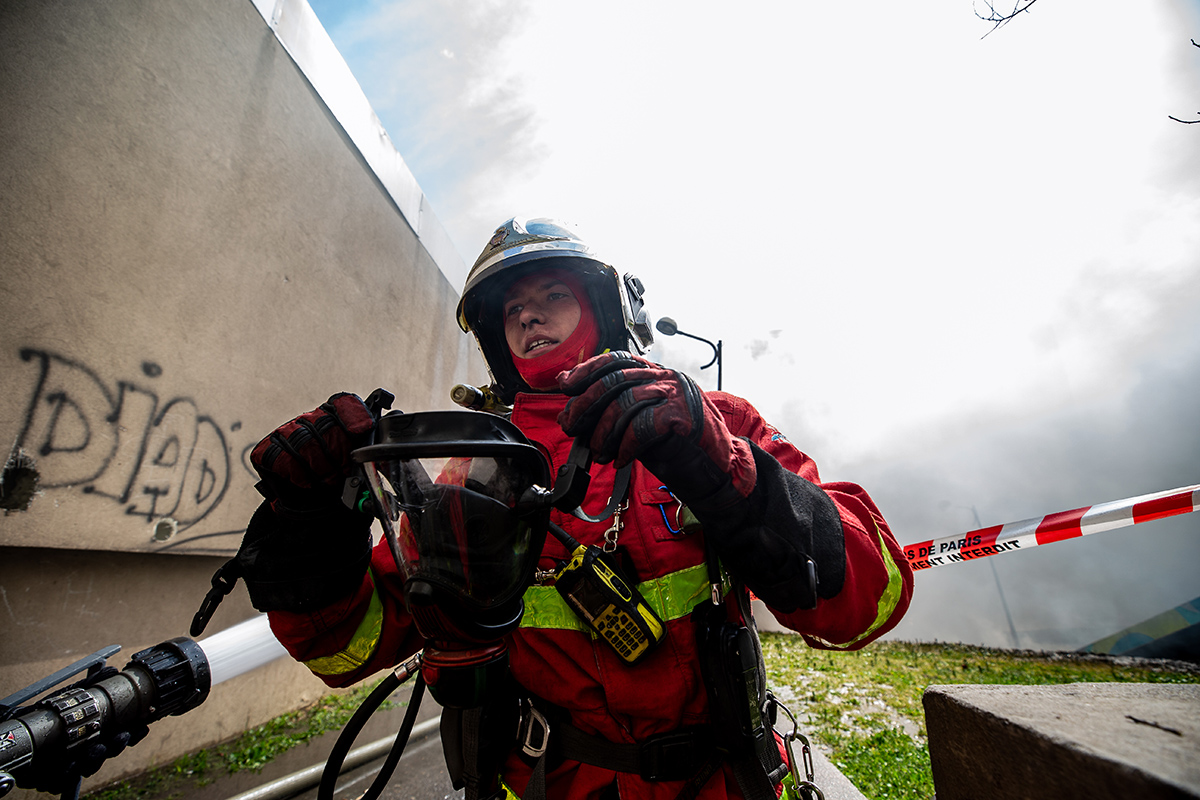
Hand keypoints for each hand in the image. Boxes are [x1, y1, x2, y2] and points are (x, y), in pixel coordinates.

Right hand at [250, 393, 374, 515]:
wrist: (311, 512)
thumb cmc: (338, 484)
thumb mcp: (360, 467)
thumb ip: (371, 455)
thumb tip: (385, 448)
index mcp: (336, 418)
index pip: (344, 404)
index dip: (353, 417)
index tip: (361, 430)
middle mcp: (310, 420)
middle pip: (326, 424)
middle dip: (339, 452)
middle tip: (344, 471)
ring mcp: (287, 432)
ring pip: (305, 441)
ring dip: (320, 467)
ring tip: (327, 481)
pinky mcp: (267, 450)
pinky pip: (283, 457)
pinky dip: (298, 473)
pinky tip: (307, 482)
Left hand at [557, 352, 755, 504]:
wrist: (718, 470)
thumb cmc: (678, 449)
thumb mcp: (639, 427)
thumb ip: (611, 415)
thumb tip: (571, 412)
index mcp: (655, 375)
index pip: (616, 361)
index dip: (587, 370)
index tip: (566, 386)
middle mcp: (665, 377)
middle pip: (614, 380)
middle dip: (585, 405)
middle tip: (571, 427)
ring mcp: (676, 394)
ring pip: (624, 401)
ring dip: (604, 431)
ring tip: (598, 452)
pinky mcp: (683, 415)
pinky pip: (642, 425)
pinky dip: (625, 445)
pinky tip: (620, 459)